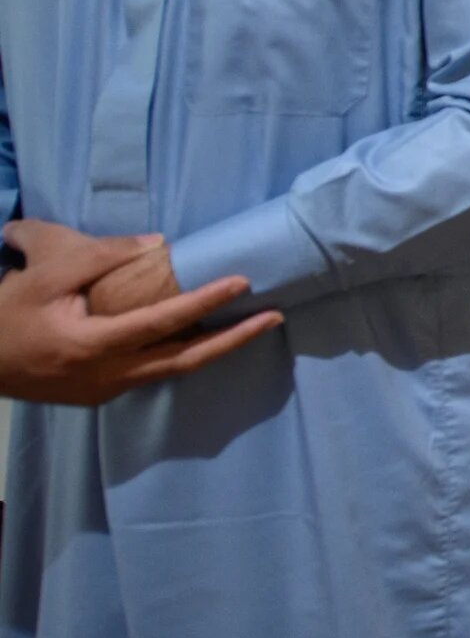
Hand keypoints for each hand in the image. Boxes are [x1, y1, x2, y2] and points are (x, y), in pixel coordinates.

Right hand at [0, 222, 281, 404]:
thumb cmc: (5, 313)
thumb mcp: (46, 273)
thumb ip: (101, 255)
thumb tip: (159, 243)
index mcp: (93, 345)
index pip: (163, 322)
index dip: (205, 301)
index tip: (242, 282)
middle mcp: (107, 376)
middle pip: (186, 360)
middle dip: (234, 339)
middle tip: (274, 317)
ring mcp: (105, 390)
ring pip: (173, 371)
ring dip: (214, 349)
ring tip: (251, 326)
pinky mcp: (100, 394)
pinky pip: (152, 374)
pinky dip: (183, 356)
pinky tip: (203, 337)